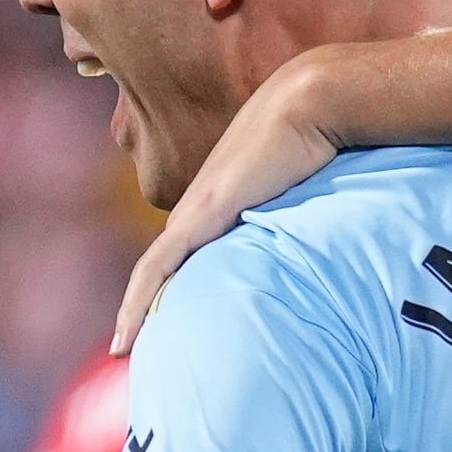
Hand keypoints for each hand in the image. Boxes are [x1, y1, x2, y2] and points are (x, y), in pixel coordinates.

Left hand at [112, 55, 348, 352]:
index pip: (183, 254)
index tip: (162, 321)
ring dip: (136, 311)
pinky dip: (138, 302)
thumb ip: (298, 213)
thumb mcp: (303, 190)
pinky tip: (126, 335)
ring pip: (151, 271)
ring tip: (122, 348)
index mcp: (218, 203)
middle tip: (133, 347)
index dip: (169, 287)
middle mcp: (197, 208)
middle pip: (161, 267)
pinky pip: (158, 267)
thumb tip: (328, 241)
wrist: (309, 103)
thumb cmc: (317, 140)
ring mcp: (195, 211)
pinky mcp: (200, 216)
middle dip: (145, 307)